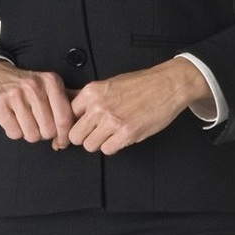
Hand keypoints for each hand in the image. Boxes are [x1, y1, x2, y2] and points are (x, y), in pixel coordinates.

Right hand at [0, 60, 74, 145]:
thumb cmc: (24, 86)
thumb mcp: (47, 87)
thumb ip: (63, 107)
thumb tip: (70, 135)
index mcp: (51, 81)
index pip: (64, 119)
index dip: (64, 136)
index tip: (61, 141)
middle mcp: (34, 86)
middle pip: (49, 130)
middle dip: (43, 133)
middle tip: (37, 124)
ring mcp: (16, 94)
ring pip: (32, 135)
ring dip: (28, 133)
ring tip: (24, 120)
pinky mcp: (0, 103)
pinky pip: (15, 133)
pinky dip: (14, 131)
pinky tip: (13, 119)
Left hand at [67, 58, 212, 155]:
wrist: (167, 85)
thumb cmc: (141, 84)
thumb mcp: (109, 84)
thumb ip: (88, 98)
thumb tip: (67, 107)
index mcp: (92, 92)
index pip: (67, 117)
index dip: (75, 124)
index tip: (81, 127)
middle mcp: (99, 106)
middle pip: (75, 136)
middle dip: (85, 137)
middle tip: (96, 133)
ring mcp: (112, 120)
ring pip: (90, 146)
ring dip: (100, 143)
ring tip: (111, 133)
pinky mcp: (127, 133)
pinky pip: (107, 150)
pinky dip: (114, 146)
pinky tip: (121, 136)